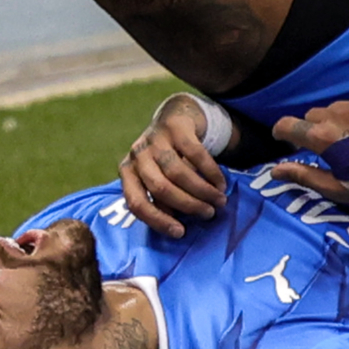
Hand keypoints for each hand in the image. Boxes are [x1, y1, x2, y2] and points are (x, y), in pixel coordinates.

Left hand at [118, 93, 230, 238]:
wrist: (176, 115)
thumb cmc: (166, 157)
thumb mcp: (157, 177)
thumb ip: (162, 198)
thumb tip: (176, 225)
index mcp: (127, 172)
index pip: (136, 202)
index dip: (157, 220)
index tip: (181, 233)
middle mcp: (137, 155)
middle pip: (160, 187)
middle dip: (187, 204)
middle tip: (208, 214)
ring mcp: (155, 139)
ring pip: (178, 172)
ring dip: (202, 190)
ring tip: (219, 201)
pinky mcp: (175, 126)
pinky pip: (196, 154)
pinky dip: (211, 172)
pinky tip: (220, 183)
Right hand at [268, 94, 348, 206]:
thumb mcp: (335, 187)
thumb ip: (303, 175)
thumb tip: (275, 170)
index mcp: (322, 136)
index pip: (288, 125)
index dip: (281, 131)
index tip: (283, 138)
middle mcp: (336, 113)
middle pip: (312, 115)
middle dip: (313, 128)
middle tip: (326, 145)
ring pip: (336, 107)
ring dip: (336, 119)